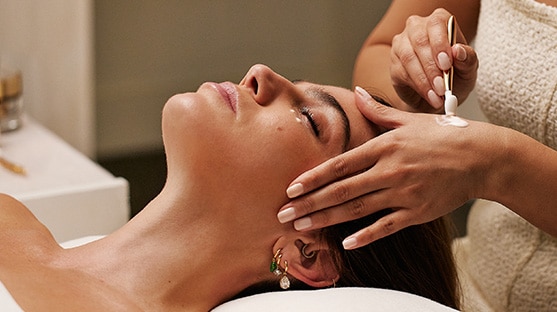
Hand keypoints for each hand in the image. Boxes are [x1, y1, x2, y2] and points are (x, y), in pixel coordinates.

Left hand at [278, 87, 483, 248]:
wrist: (481, 157)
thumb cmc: (443, 135)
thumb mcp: (409, 119)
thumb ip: (378, 111)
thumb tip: (357, 90)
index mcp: (383, 147)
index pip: (340, 164)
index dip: (313, 177)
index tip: (291, 188)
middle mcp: (389, 171)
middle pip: (341, 190)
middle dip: (309, 203)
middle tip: (283, 214)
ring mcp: (402, 193)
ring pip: (357, 210)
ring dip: (326, 219)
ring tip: (301, 227)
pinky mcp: (417, 212)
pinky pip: (386, 227)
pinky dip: (365, 236)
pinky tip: (345, 244)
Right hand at [390, 8, 477, 110]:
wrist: (440, 95)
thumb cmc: (456, 76)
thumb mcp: (468, 68)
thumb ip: (467, 58)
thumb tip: (458, 51)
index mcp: (438, 22)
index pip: (436, 24)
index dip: (440, 44)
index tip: (447, 64)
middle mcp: (417, 28)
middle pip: (419, 41)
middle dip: (432, 66)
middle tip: (443, 85)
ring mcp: (401, 45)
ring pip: (409, 58)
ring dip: (425, 79)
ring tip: (439, 94)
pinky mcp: (394, 63)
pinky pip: (402, 73)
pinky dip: (418, 87)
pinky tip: (430, 96)